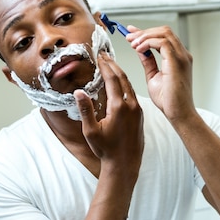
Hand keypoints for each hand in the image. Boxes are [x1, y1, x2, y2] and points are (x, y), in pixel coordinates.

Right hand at [75, 52, 143, 171]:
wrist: (125, 164)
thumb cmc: (107, 150)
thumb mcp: (91, 131)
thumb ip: (86, 110)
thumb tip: (78, 92)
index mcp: (119, 107)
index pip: (112, 79)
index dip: (105, 66)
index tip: (99, 56)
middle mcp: (131, 106)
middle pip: (123, 78)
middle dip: (113, 65)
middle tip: (105, 55)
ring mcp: (138, 110)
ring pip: (130, 86)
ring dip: (120, 74)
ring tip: (111, 65)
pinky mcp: (141, 116)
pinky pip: (133, 95)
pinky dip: (125, 85)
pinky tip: (120, 84)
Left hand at [125, 25, 194, 122]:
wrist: (178, 113)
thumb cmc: (169, 101)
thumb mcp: (153, 76)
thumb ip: (148, 61)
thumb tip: (140, 50)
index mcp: (178, 58)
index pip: (162, 37)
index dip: (145, 32)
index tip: (131, 33)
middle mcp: (182, 54)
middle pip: (164, 31)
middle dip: (144, 31)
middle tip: (128, 37)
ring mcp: (182, 57)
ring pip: (163, 33)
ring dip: (145, 36)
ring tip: (132, 44)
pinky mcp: (177, 61)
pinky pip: (162, 42)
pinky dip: (148, 42)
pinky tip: (139, 49)